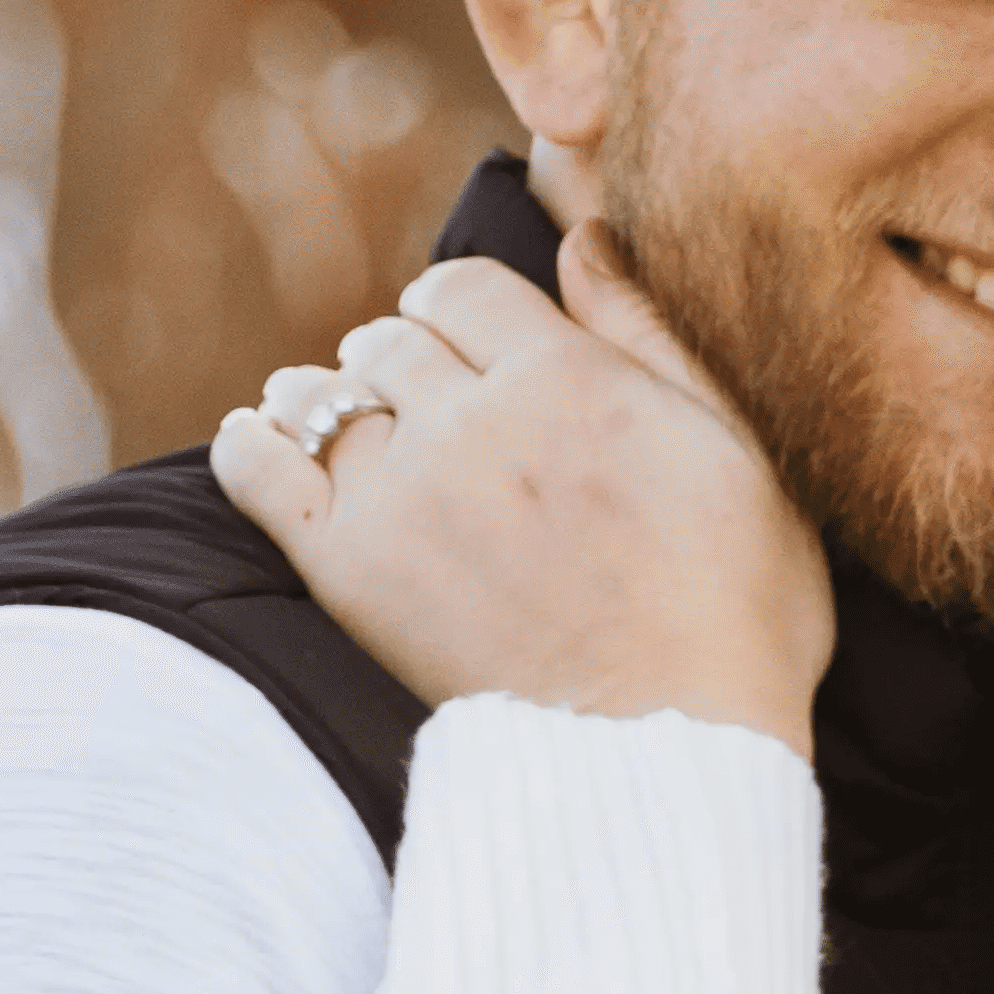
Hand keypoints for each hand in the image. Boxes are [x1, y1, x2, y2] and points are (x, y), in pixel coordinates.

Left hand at [207, 235, 834, 749]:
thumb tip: (584, 234)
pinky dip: (251, 446)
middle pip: (389, 337)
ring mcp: (401, 492)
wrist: (669, 759)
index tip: (478, 354)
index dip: (465, 313)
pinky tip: (265, 448)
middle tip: (428, 411)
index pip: (461, 284)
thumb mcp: (741, 449)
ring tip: (350, 432)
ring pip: (320, 392)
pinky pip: (255, 467)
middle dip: (404, 360)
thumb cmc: (732, 612)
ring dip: (331, 400)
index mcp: (569, 377)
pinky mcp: (346, 569)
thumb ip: (651, 331)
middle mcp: (473, 419)